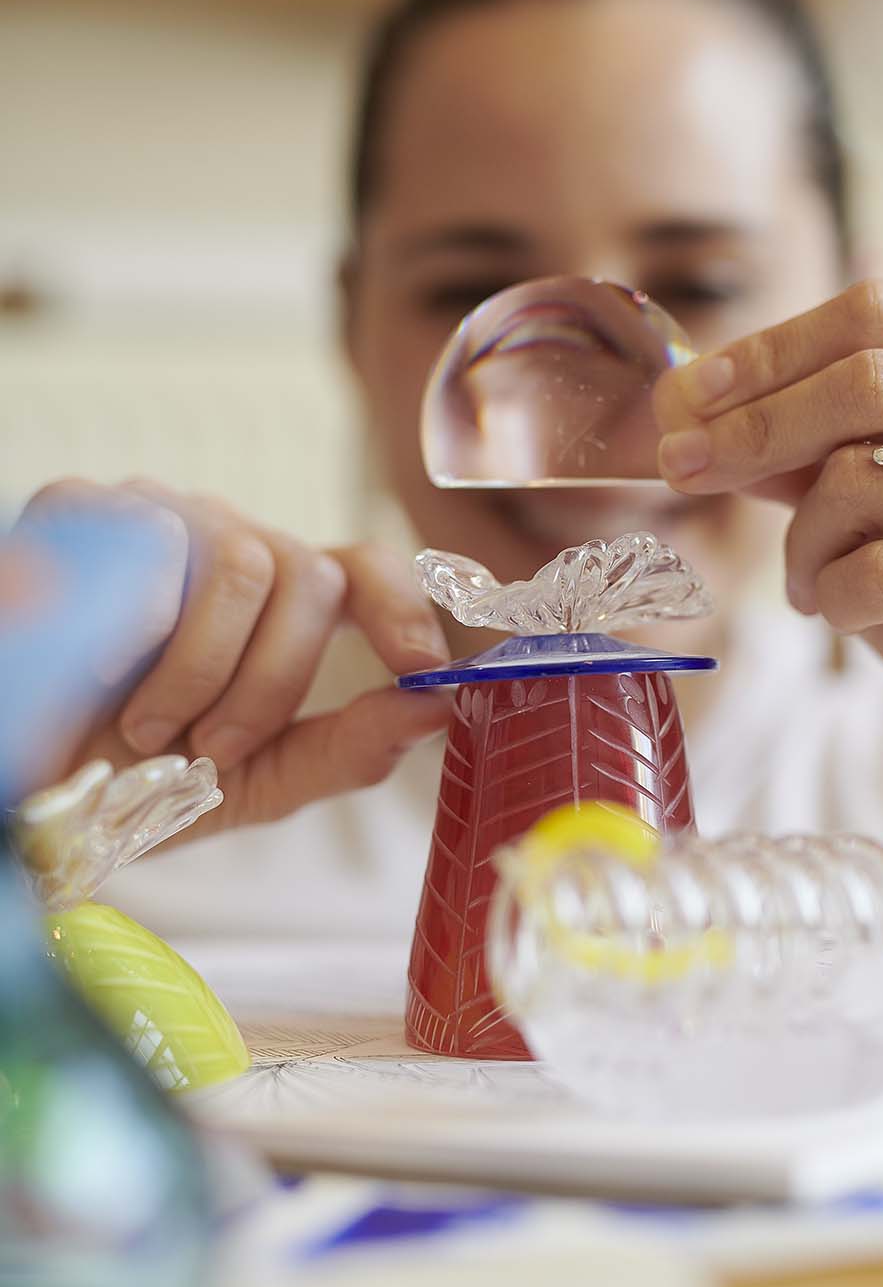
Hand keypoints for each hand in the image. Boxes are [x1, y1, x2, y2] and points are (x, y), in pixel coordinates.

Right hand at [16, 480, 450, 832]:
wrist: (27, 780)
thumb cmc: (132, 777)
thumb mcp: (253, 782)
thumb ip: (346, 749)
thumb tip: (437, 709)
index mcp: (280, 600)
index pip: (367, 569)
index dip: (405, 612)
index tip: (422, 670)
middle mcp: (231, 542)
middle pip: (312, 575)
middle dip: (272, 683)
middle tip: (210, 748)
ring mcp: (160, 515)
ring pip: (247, 561)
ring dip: (201, 672)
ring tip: (143, 726)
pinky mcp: (87, 504)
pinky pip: (156, 544)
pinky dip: (139, 630)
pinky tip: (100, 671)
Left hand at [654, 279, 882, 818]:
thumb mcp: (874, 498)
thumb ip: (804, 441)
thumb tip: (688, 400)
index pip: (881, 315)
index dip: (771, 349)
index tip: (686, 394)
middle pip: (870, 381)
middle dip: (754, 426)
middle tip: (681, 465)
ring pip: (865, 479)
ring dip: (804, 540)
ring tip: (814, 582)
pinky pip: (881, 570)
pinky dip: (835, 595)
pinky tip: (847, 616)